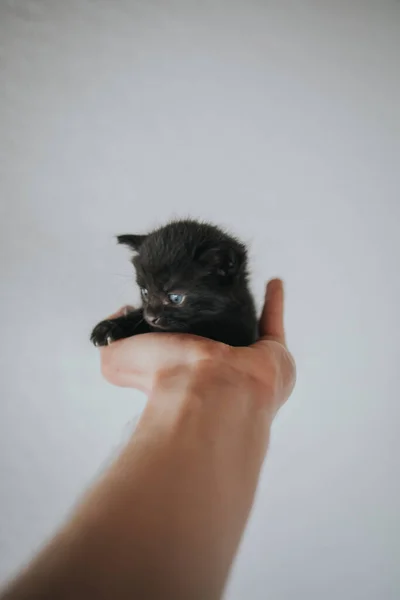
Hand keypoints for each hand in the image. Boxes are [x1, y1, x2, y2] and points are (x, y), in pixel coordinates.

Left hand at [97, 279, 294, 413]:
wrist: (211, 390)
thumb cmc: (164, 375)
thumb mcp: (117, 356)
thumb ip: (112, 334)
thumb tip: (121, 312)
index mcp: (180, 368)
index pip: (177, 344)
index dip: (172, 323)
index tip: (168, 298)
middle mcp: (213, 366)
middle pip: (212, 336)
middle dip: (210, 315)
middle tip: (207, 286)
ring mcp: (245, 361)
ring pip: (245, 330)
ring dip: (243, 309)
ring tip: (239, 285)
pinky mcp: (272, 353)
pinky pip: (273, 320)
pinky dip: (274, 301)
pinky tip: (273, 281)